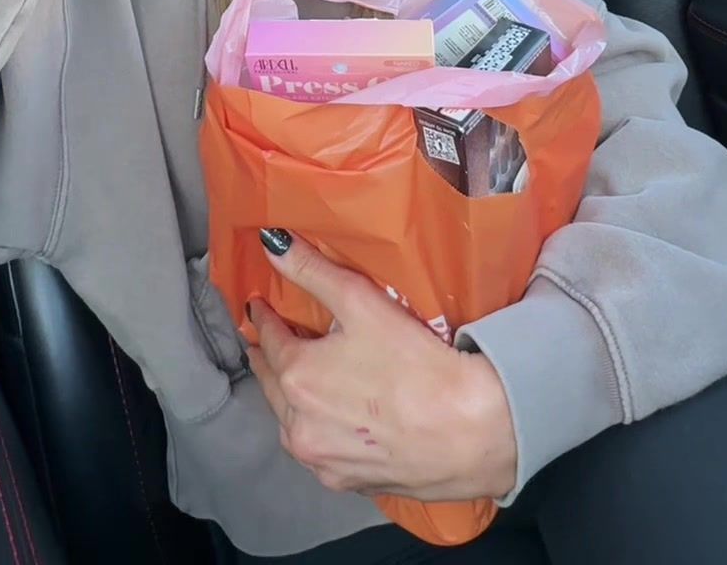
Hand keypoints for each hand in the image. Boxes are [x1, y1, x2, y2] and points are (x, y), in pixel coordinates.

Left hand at [248, 232, 516, 502]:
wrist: (469, 433)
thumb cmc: (415, 363)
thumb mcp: (361, 301)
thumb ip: (311, 270)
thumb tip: (270, 242)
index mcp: (296, 378)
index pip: (269, 339)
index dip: (263, 319)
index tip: (257, 306)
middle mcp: (298, 427)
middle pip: (273, 384)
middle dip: (269, 360)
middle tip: (268, 342)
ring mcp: (321, 461)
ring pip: (291, 423)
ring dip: (289, 399)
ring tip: (297, 380)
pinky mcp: (348, 484)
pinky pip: (319, 452)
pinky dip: (316, 432)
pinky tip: (329, 422)